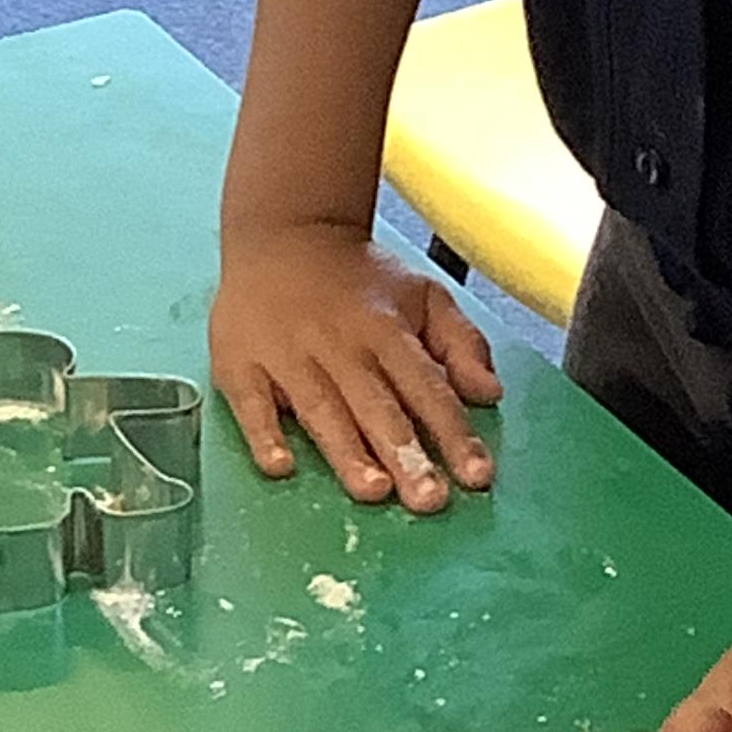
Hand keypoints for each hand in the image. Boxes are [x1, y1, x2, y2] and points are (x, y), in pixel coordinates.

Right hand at [211, 220, 500, 510]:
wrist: (284, 231)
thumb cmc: (359, 278)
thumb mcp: (422, 295)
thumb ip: (460, 344)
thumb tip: (490, 393)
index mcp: (387, 329)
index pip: (427, 388)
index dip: (454, 433)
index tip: (476, 476)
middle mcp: (339, 344)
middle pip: (376, 406)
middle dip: (405, 455)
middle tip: (428, 500)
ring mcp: (287, 355)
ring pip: (322, 410)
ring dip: (347, 452)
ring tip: (373, 491)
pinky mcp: (241, 364)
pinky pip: (252, 405)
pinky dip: (265, 435)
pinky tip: (280, 467)